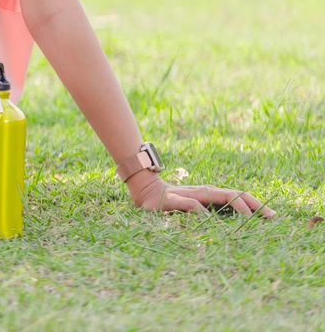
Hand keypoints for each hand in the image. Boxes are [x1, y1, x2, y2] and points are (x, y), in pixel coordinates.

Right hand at [127, 172, 275, 216]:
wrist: (144, 190)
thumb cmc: (172, 203)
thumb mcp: (194, 208)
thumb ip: (211, 214)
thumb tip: (233, 227)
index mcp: (210, 194)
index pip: (237, 196)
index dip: (256, 205)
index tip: (273, 216)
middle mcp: (204, 192)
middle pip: (233, 194)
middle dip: (252, 205)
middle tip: (269, 217)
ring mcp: (189, 194)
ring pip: (217, 195)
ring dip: (235, 204)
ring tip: (248, 217)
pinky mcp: (173, 200)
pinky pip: (189, 204)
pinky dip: (200, 211)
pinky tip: (207, 219)